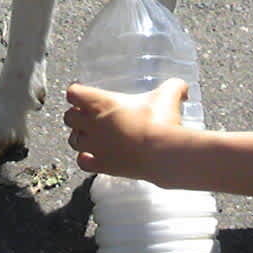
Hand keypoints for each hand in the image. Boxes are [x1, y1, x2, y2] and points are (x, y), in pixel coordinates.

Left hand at [63, 77, 188, 182]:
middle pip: (68, 117)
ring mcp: (94, 146)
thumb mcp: (168, 95)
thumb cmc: (160, 120)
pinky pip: (82, 162)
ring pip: (72, 140)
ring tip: (92, 136)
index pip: (73, 93)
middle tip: (89, 115)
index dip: (77, 92)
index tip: (86, 93)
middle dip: (76, 115)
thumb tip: (183, 87)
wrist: (162, 152)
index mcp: (101, 102)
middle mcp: (92, 123)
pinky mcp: (101, 165)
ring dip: (79, 137)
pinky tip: (95, 156)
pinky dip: (85, 158)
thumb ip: (173, 87)